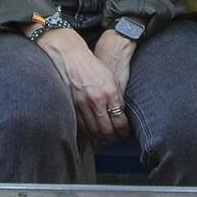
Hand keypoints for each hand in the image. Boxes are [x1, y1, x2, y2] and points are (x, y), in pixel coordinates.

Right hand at [37, 28, 128, 143]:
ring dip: (100, 138)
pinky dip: (88, 133)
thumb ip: (116, 97)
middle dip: (113, 137)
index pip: (119, 120)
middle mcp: (96, 99)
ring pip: (93, 130)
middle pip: (106, 129)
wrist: (71, 57)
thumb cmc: (93, 66)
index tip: (125, 133)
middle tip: (116, 139)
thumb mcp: (111, 79)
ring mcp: (82, 104)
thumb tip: (119, 116)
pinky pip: (81, 126)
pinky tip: (92, 134)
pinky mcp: (71, 106)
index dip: (123, 131)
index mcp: (109, 92)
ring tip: (105, 138)